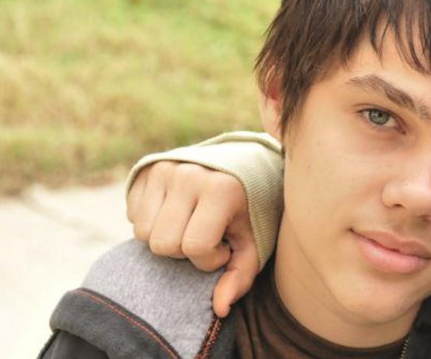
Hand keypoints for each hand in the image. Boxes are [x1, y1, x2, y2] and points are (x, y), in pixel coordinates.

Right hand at [127, 161, 258, 316]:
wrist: (242, 164)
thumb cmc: (249, 210)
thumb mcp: (254, 242)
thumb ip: (240, 276)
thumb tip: (220, 309)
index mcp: (221, 189)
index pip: (195, 247)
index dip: (210, 258)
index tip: (225, 247)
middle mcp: (189, 175)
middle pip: (162, 244)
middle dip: (184, 251)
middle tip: (205, 237)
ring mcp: (165, 169)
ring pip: (142, 233)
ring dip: (166, 238)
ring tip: (190, 225)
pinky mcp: (147, 169)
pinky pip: (133, 215)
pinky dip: (152, 222)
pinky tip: (175, 213)